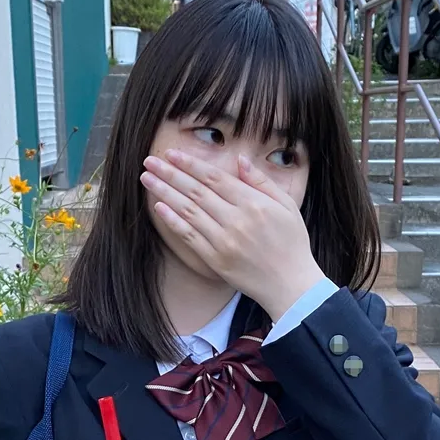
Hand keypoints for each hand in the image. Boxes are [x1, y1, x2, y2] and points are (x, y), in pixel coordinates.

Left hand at [141, 150, 325, 320]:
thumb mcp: (287, 206)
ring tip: (147, 179)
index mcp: (253, 204)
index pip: (215, 178)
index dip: (191, 164)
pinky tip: (159, 208)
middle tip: (150, 161)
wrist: (291, 285)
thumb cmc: (292, 244)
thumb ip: (262, 182)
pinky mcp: (216, 260)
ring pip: (188, 211)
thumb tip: (240, 159)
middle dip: (170, 174)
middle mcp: (236, 220)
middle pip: (196, 191)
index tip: (172, 154)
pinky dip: (173, 221)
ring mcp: (224, 241)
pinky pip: (190, 237)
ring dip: (165, 193)